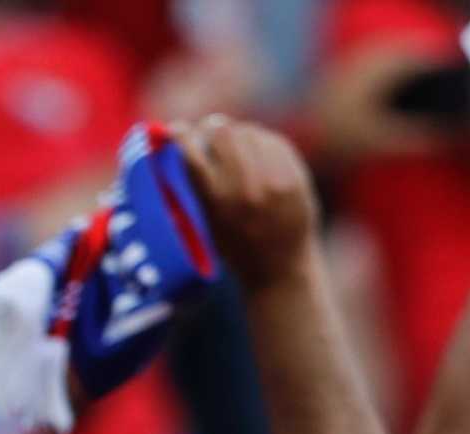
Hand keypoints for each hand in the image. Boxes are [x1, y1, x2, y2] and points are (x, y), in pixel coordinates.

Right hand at [171, 117, 315, 289]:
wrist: (280, 268)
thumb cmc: (235, 247)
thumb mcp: (207, 222)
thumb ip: (199, 186)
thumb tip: (189, 142)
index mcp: (216, 200)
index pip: (191, 152)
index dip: (180, 135)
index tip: (175, 131)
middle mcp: (245, 186)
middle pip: (221, 131)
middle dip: (211, 129)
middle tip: (208, 134)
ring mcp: (273, 179)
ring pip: (248, 131)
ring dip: (237, 135)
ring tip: (235, 149)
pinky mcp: (294, 174)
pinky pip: (273, 141)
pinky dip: (261, 143)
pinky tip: (257, 156)